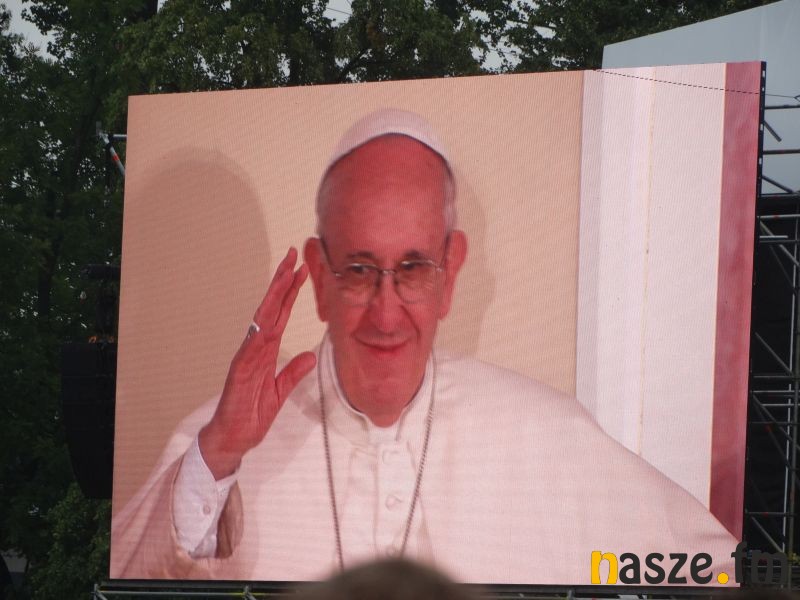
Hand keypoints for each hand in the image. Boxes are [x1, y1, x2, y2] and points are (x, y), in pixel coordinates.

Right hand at [198, 248, 316, 479]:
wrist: (233, 439)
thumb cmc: (251, 415)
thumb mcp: (280, 392)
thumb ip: (293, 373)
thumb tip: (309, 356)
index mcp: (266, 352)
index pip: (281, 315)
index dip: (291, 293)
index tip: (302, 271)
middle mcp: (255, 349)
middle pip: (270, 309)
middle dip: (282, 282)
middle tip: (293, 256)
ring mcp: (246, 359)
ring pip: (261, 322)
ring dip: (272, 299)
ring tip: (283, 277)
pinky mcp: (239, 375)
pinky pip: (249, 352)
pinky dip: (257, 335)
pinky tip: (264, 320)